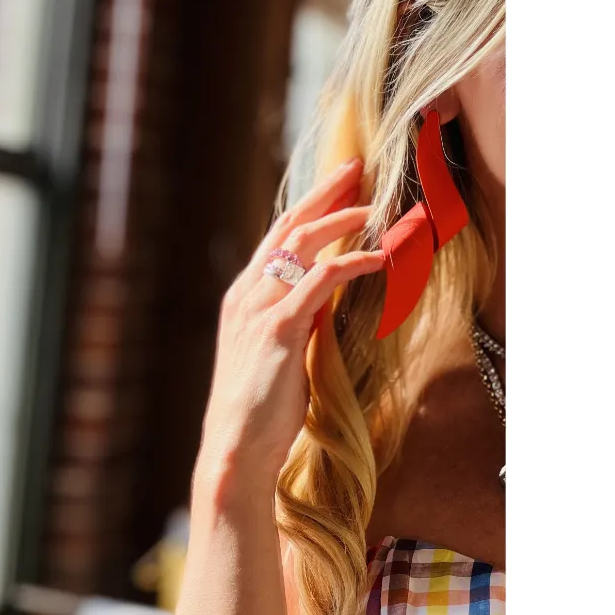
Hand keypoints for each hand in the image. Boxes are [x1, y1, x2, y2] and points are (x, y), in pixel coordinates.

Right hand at [196, 158, 383, 492]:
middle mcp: (246, 293)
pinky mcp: (278, 328)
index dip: (309, 206)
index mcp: (242, 297)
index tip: (338, 184)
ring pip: (300, 244)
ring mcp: (259, 308)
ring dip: (341, 219)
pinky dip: (351, 263)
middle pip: (287, 226)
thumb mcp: (276, 354)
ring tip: (374, 206)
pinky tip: (378, 257)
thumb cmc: (257, 409)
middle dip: (323, 193)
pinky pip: (319, 281)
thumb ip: (297, 320)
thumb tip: (327, 301)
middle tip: (356, 167)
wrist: (235, 446)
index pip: (276, 237)